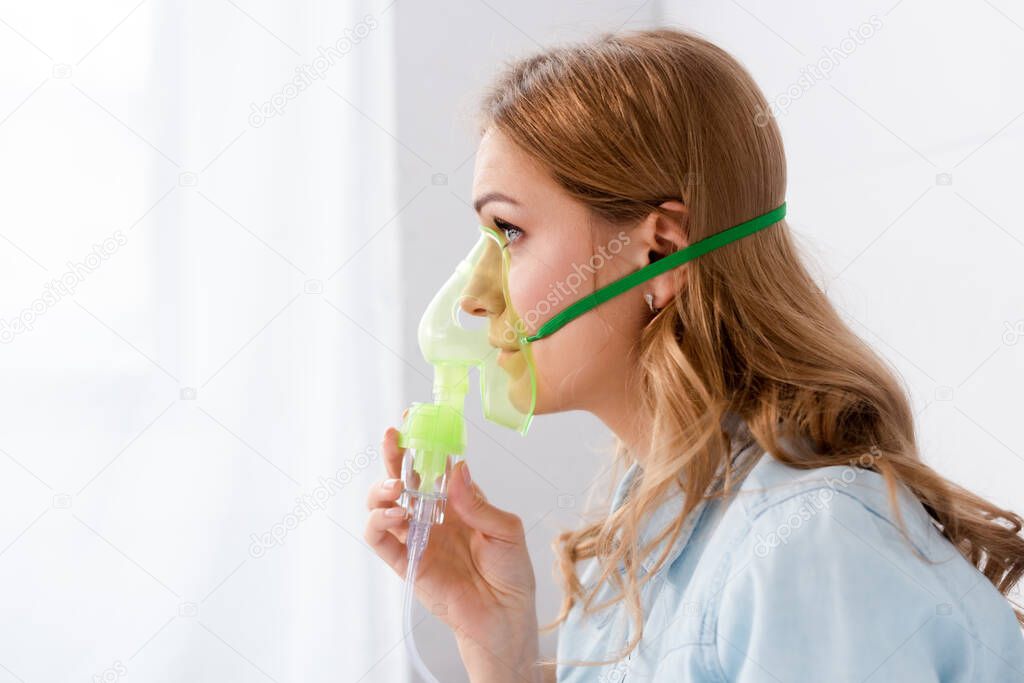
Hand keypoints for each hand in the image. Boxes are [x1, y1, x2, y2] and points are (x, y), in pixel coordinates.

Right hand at [364, 423, 540, 681]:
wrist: (505, 616)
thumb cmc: (511, 573)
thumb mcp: (506, 529)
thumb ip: (477, 502)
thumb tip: (456, 468)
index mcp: (456, 503)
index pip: (434, 466)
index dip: (423, 443)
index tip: (415, 419)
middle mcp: (432, 516)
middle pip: (402, 478)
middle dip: (394, 456)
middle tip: (394, 437)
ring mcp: (416, 538)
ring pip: (382, 504)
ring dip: (383, 488)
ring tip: (397, 486)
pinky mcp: (405, 562)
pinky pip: (379, 538)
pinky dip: (379, 520)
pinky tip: (397, 512)